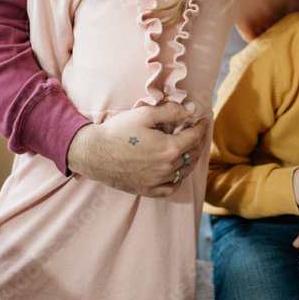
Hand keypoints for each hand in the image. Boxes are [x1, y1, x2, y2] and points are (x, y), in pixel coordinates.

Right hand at [66, 103, 209, 196]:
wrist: (93, 153)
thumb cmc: (118, 131)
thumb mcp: (145, 114)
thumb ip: (171, 111)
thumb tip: (191, 110)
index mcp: (169, 149)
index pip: (195, 137)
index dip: (202, 127)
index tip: (204, 120)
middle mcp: (166, 168)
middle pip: (192, 155)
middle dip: (198, 142)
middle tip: (197, 133)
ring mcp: (156, 181)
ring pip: (183, 173)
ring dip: (190, 160)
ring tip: (189, 151)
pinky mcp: (146, 190)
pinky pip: (170, 189)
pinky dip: (177, 181)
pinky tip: (176, 173)